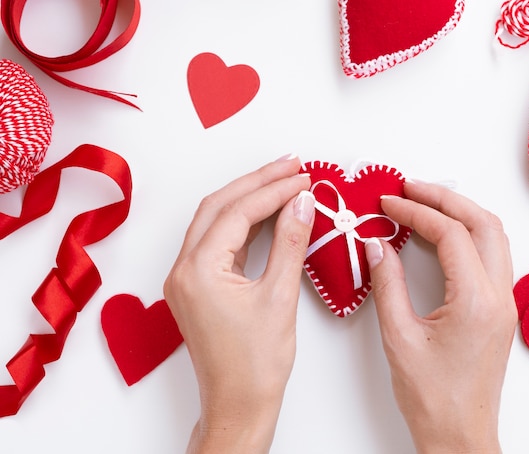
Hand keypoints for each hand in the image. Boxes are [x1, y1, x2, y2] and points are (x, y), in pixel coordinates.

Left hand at [163, 155, 314, 453]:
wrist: (238, 405)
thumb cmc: (256, 364)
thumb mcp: (279, 296)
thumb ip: (289, 242)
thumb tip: (302, 202)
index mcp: (198, 271)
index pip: (237, 212)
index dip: (273, 190)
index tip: (302, 177)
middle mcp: (183, 269)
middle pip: (219, 206)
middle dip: (256, 182)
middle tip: (291, 166)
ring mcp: (186, 277)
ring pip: (215, 221)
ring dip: (248, 199)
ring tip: (282, 182)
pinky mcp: (196, 286)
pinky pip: (217, 241)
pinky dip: (242, 223)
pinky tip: (266, 214)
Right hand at [364, 180, 516, 453]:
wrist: (459, 434)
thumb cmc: (431, 397)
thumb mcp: (398, 336)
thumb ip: (386, 283)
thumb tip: (377, 245)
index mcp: (476, 301)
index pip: (450, 234)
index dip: (416, 211)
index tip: (388, 203)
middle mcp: (499, 297)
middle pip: (482, 224)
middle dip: (445, 199)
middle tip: (410, 187)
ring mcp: (504, 303)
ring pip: (493, 237)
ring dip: (460, 213)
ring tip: (424, 202)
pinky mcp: (499, 310)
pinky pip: (491, 256)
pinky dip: (467, 234)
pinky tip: (441, 234)